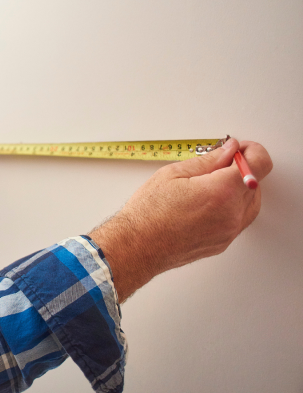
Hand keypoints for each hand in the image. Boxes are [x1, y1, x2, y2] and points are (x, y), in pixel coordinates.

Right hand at [89, 138, 272, 301]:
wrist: (137, 247)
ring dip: (239, 188)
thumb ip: (208, 160)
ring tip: (211, 184)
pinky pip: (239, 219)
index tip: (238, 149)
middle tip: (218, 164)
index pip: (259, 163)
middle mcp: (232, 213)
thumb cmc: (148, 213)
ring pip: (251, 202)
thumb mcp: (173, 174)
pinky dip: (231, 206)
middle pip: (256, 182)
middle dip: (241, 169)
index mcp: (222, 191)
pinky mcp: (223, 242)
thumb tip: (228, 150)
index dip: (252, 151)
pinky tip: (209, 202)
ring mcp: (229, 231)